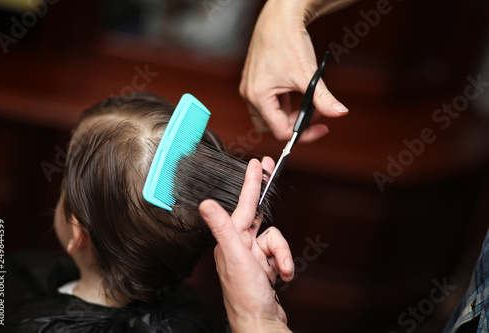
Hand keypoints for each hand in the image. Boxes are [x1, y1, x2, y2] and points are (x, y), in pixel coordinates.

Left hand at [199, 157, 292, 332]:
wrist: (259, 322)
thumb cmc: (245, 295)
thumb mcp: (235, 257)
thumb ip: (222, 228)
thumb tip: (205, 204)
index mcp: (230, 239)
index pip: (243, 204)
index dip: (251, 182)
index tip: (256, 163)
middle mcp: (239, 244)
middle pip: (257, 214)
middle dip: (264, 197)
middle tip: (271, 170)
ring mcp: (253, 255)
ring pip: (275, 238)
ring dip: (282, 254)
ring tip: (280, 271)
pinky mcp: (265, 266)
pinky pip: (279, 254)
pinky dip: (284, 264)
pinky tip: (280, 277)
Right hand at [240, 0, 350, 142]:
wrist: (279, 17)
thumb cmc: (287, 40)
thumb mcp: (307, 74)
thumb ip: (323, 99)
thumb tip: (339, 113)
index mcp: (258, 96)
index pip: (281, 131)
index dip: (304, 132)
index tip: (321, 126)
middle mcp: (250, 94)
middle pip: (272, 126)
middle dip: (295, 123)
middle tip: (313, 114)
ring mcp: (251, 87)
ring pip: (270, 114)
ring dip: (290, 112)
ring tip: (308, 99)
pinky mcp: (255, 80)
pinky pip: (268, 101)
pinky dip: (284, 102)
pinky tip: (297, 90)